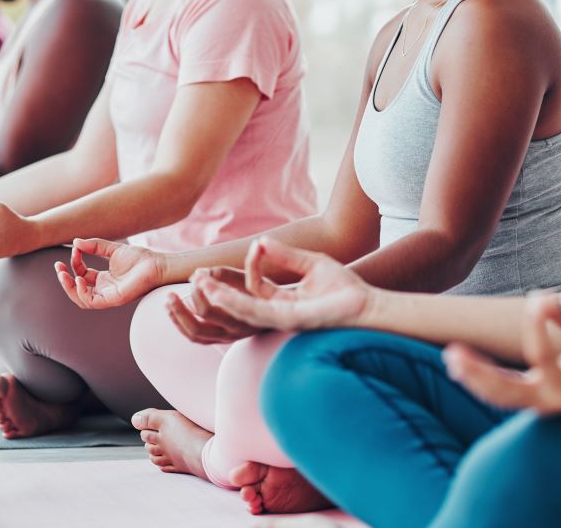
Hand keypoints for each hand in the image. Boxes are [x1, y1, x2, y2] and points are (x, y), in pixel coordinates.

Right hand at [55, 239, 170, 308]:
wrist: (157, 265)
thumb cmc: (140, 259)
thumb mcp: (113, 249)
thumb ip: (94, 245)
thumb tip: (75, 242)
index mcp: (104, 279)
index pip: (81, 275)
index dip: (74, 263)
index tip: (75, 249)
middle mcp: (104, 289)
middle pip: (77, 289)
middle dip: (64, 279)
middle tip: (58, 266)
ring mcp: (108, 296)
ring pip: (81, 298)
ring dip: (69, 287)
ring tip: (64, 273)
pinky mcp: (113, 299)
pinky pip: (91, 302)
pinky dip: (81, 292)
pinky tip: (78, 278)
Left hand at [165, 267, 266, 344]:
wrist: (280, 314)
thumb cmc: (265, 292)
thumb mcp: (254, 279)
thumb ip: (228, 273)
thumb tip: (200, 272)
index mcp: (248, 314)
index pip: (220, 302)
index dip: (205, 286)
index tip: (198, 274)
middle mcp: (237, 329)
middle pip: (203, 319)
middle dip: (186, 302)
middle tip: (178, 287)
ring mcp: (228, 337)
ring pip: (195, 333)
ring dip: (178, 316)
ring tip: (168, 300)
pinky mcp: (221, 339)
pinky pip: (196, 337)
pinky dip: (181, 324)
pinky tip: (172, 309)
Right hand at [190, 237, 373, 332]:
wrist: (368, 304)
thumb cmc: (344, 288)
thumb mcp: (312, 264)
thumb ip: (285, 255)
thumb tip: (260, 241)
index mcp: (279, 303)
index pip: (248, 289)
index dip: (240, 272)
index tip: (247, 250)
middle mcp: (275, 315)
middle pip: (234, 308)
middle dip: (210, 297)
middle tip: (192, 280)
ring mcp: (279, 320)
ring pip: (238, 313)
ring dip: (216, 299)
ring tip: (198, 286)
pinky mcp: (286, 320)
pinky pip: (254, 312)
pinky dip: (234, 302)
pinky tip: (219, 294)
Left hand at [441, 294, 560, 414]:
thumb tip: (541, 297)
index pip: (541, 356)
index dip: (536, 324)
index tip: (536, 300)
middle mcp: (549, 402)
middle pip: (506, 392)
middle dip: (478, 373)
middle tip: (453, 353)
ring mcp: (538, 407)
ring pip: (498, 398)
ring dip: (474, 378)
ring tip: (452, 357)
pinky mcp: (531, 403)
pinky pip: (500, 396)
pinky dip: (481, 382)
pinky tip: (461, 364)